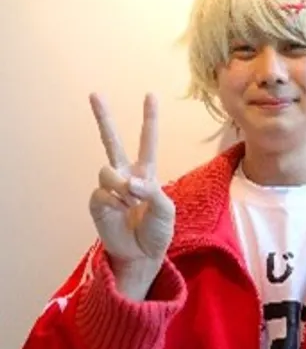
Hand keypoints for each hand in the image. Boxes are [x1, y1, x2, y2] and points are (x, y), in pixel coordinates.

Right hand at [89, 93, 174, 297]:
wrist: (142, 255)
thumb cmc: (157, 231)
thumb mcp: (166, 210)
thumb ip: (151, 191)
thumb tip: (128, 183)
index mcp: (146, 172)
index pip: (147, 140)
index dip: (149, 118)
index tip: (150, 95)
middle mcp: (126, 174)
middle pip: (112, 140)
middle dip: (103, 117)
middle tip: (95, 93)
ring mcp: (110, 187)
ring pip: (107, 170)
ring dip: (121, 186)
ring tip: (130, 203)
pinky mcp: (98, 202)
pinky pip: (102, 193)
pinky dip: (114, 203)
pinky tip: (120, 213)